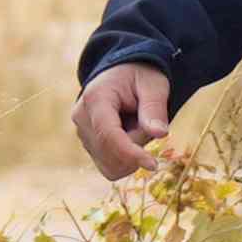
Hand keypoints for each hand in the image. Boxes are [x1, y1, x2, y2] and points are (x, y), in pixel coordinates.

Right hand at [71, 62, 174, 181]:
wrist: (123, 74)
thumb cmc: (140, 77)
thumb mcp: (154, 85)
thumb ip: (154, 108)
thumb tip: (160, 134)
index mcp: (96, 99)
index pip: (108, 134)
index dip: (130, 153)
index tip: (153, 165)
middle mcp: (82, 118)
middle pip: (110, 153)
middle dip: (138, 146)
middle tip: (149, 122)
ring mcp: (82, 133)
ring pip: (110, 164)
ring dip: (132, 154)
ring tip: (138, 127)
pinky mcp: (88, 145)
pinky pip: (109, 167)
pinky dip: (126, 159)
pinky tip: (131, 137)